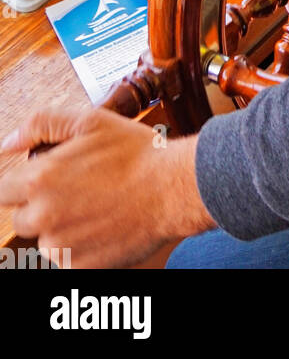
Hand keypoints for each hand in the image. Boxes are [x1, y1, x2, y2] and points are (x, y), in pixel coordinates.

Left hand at [0, 108, 213, 267]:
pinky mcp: (79, 266)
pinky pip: (66, 257)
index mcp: (40, 180)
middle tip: (79, 188)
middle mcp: (44, 217)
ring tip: (96, 205)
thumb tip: (8, 142)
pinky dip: (79, 245)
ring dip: (61, 225)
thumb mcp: (90, 122)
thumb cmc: (136, 153)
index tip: (47, 178)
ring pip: (45, 238)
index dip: (25, 182)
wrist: (172, 189)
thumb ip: (42, 124)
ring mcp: (61, 246)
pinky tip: (103, 223)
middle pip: (22, 217)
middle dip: (42, 204)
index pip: (5, 189)